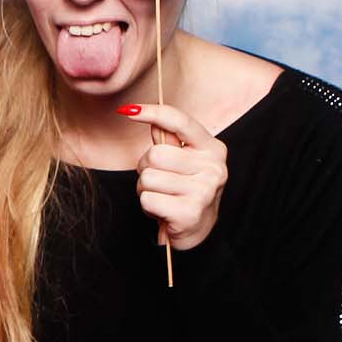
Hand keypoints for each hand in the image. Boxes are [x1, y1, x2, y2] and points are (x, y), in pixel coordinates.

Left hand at [121, 102, 227, 250]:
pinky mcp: (190, 213)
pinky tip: (163, 211)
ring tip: (163, 197)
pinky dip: (148, 207)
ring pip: (148, 178)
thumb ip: (169, 140)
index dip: (153, 113)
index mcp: (213, 149)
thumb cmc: (184, 191)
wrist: (195, 231)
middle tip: (160, 182)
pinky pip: (148, 199)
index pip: (180, 122)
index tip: (128, 111)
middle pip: (156, 154)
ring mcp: (203, 191)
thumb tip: (150, 118)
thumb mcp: (182, 162)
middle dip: (147, 168)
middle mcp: (213, 168)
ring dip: (146, 190)